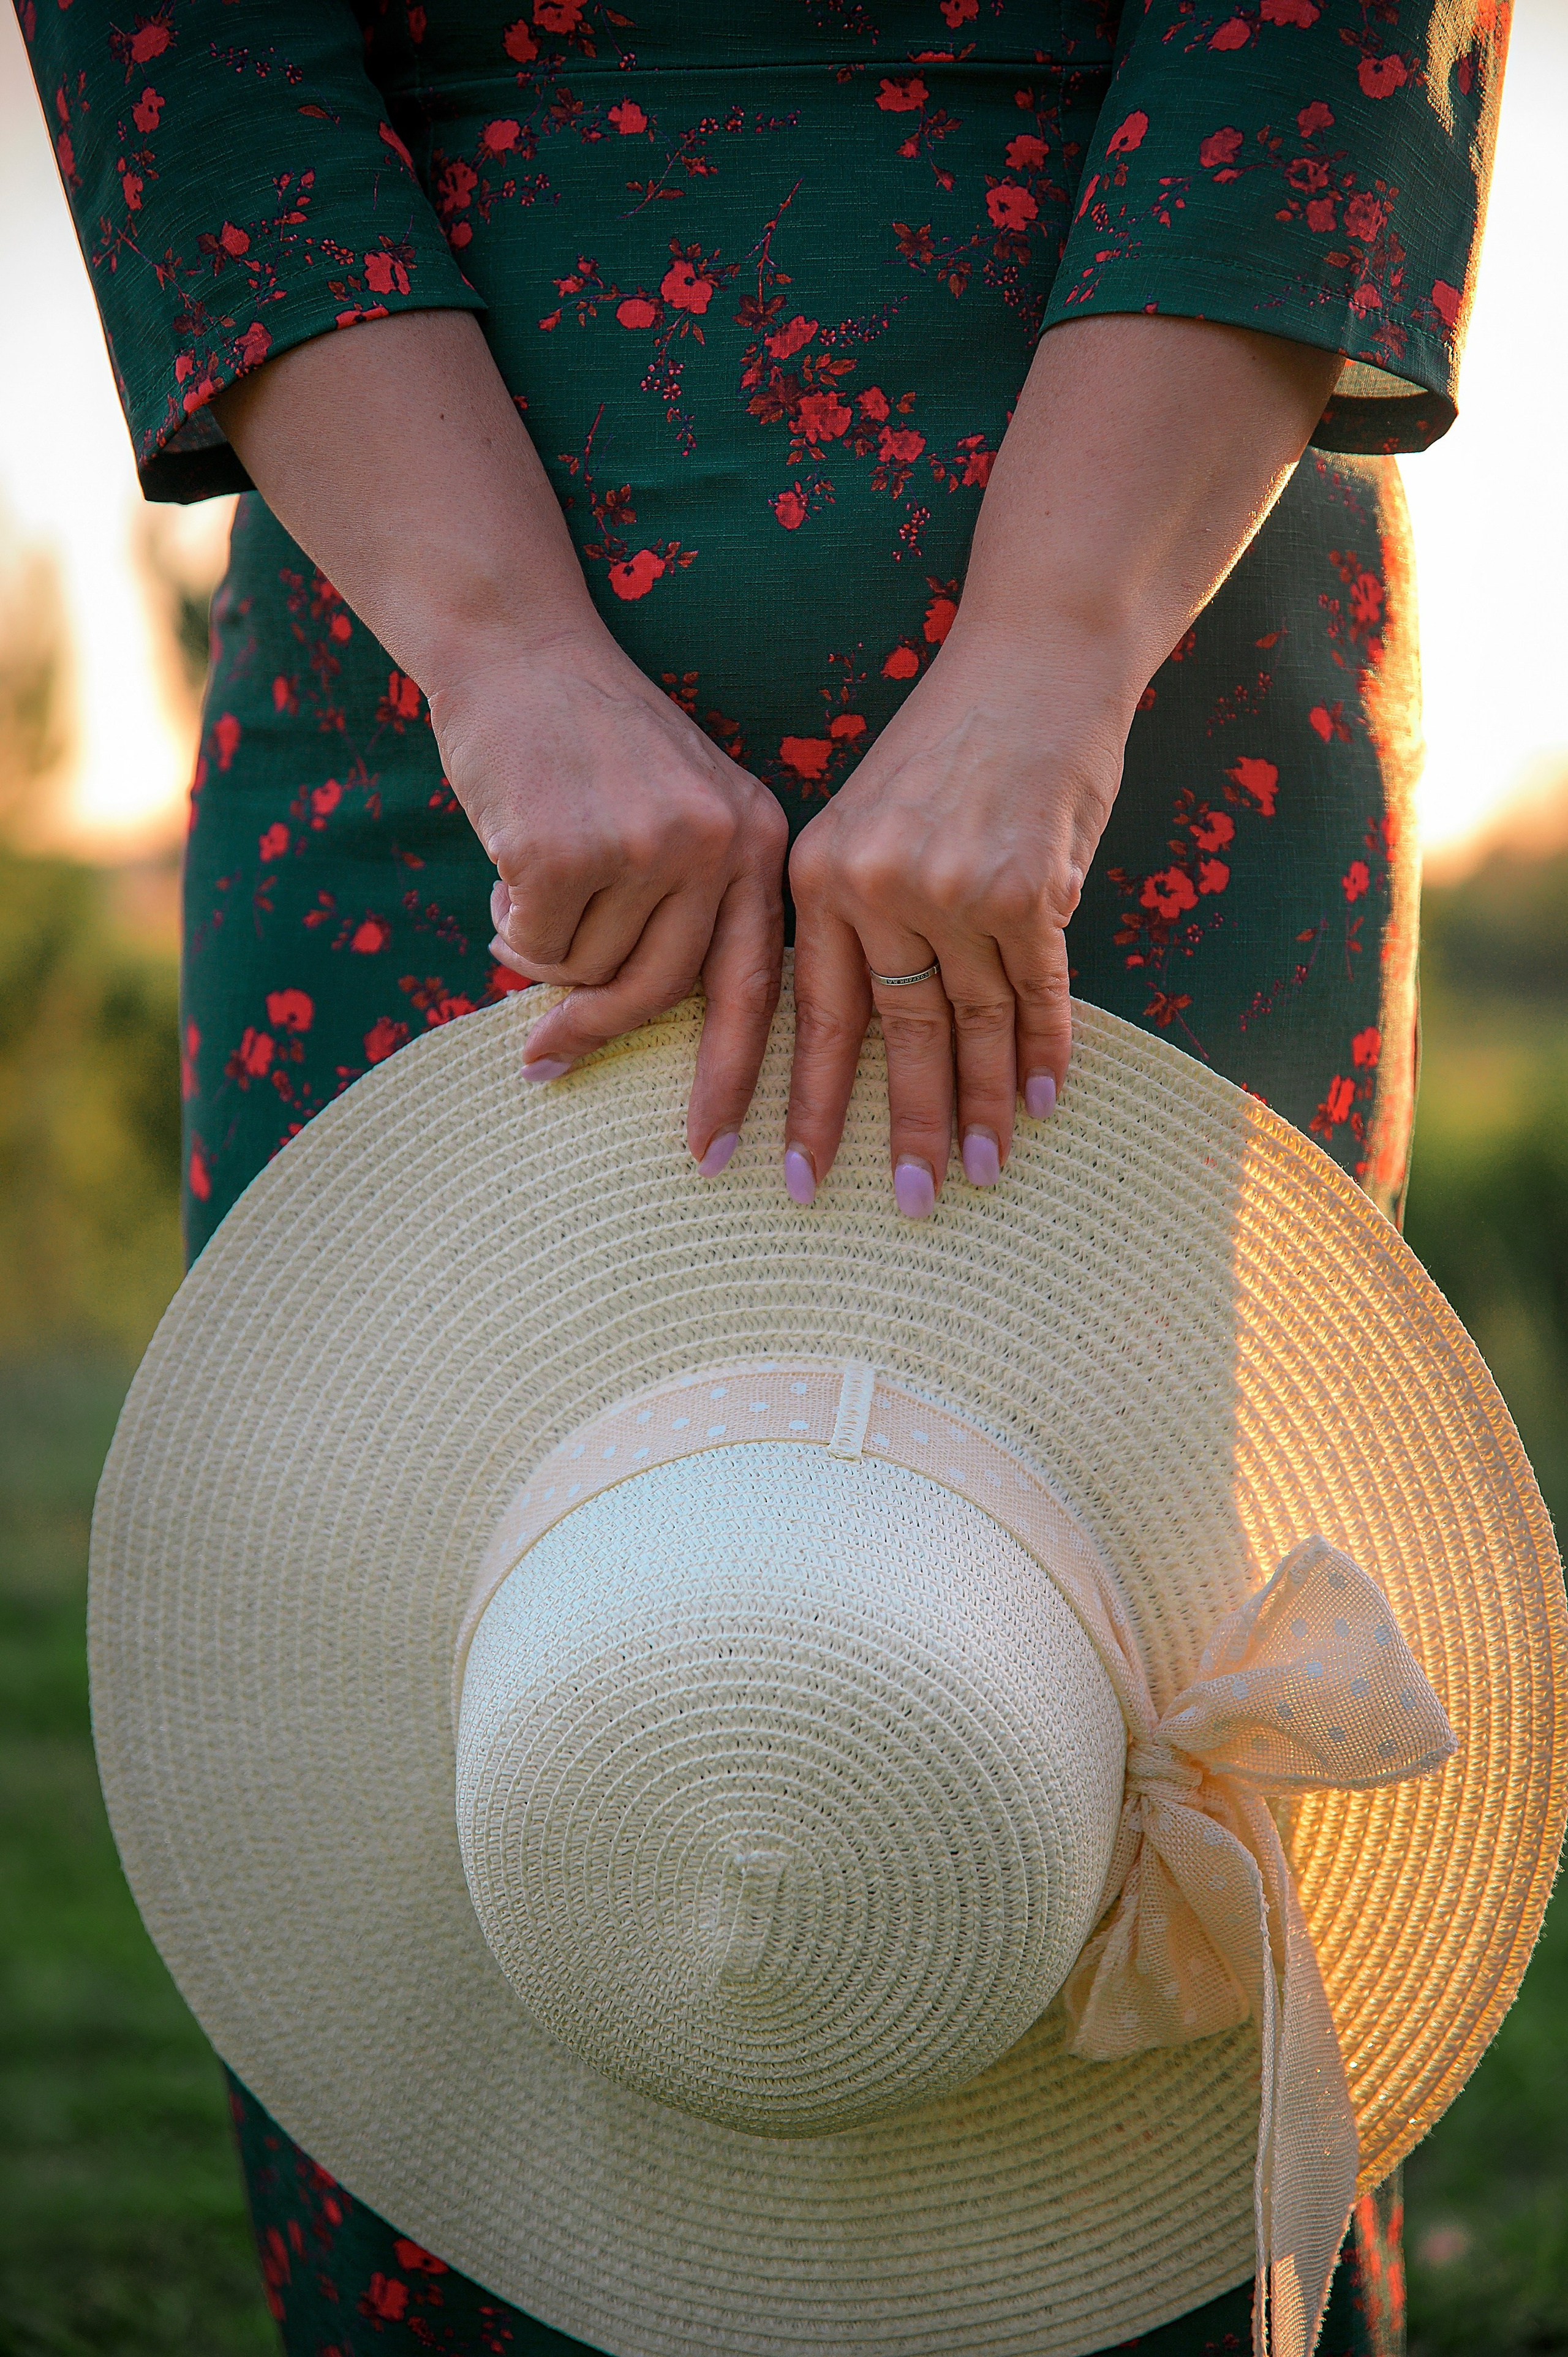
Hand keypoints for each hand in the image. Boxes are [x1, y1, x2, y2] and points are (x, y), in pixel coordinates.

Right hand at [428, 626, 787, 1171]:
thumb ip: (693, 900)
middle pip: (661, 994)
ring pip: (586, 970)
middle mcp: (716, 845)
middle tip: (545, 1068)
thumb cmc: (594, 738)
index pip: (760, 986)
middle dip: (598, 1037)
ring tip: (528, 889)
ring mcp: (642, 847)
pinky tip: (506, 867)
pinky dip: (509, 923)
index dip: (736, 1080)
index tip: (720, 1157)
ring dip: (543, 951)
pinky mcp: (565, 850)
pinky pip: (534, 945)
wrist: (518, 646)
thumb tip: (655, 1022)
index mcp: (759, 839)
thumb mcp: (681, 804)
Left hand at [784, 641, 1131, 1213]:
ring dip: (984, 1108)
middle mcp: (876, 888)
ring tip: (985, 1174)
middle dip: (902, 1130)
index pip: (813, 1017)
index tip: (797, 1174)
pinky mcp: (1025, 891)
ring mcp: (952, 892)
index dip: (809, 1103)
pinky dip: (1045, 1051)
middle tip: (909, 1204)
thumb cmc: (951, 742)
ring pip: (970, 1027)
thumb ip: (860, 912)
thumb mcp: (869, 817)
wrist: (1033, 659)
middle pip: (892, 1038)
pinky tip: (1045, 1103)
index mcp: (819, 875)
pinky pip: (1036, 994)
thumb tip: (869, 1025)